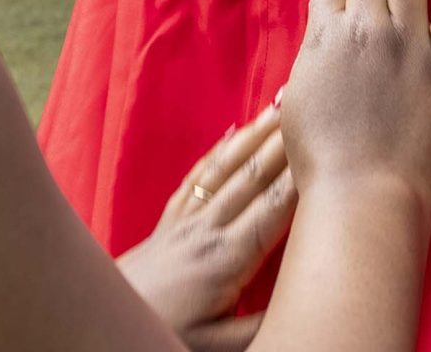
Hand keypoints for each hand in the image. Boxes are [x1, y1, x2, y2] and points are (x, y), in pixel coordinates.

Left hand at [115, 102, 295, 337]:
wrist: (103, 323)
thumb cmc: (162, 334)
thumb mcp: (218, 346)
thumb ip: (263, 324)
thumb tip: (305, 301)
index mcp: (227, 258)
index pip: (275, 207)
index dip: (302, 174)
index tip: (327, 143)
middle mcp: (208, 230)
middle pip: (252, 175)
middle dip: (282, 139)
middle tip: (308, 102)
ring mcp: (185, 222)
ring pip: (225, 168)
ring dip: (254, 135)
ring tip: (278, 104)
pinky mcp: (168, 222)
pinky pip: (196, 176)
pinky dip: (217, 150)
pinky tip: (232, 131)